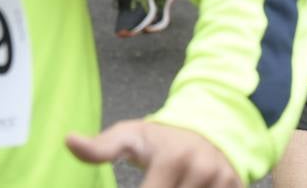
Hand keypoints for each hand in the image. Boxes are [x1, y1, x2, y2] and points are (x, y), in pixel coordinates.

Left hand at [66, 120, 240, 187]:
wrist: (213, 125)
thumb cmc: (163, 138)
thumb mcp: (131, 137)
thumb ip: (100, 147)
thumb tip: (68, 140)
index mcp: (173, 158)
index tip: (137, 187)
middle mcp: (202, 170)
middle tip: (156, 182)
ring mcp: (223, 180)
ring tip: (171, 183)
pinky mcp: (238, 186)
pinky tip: (186, 187)